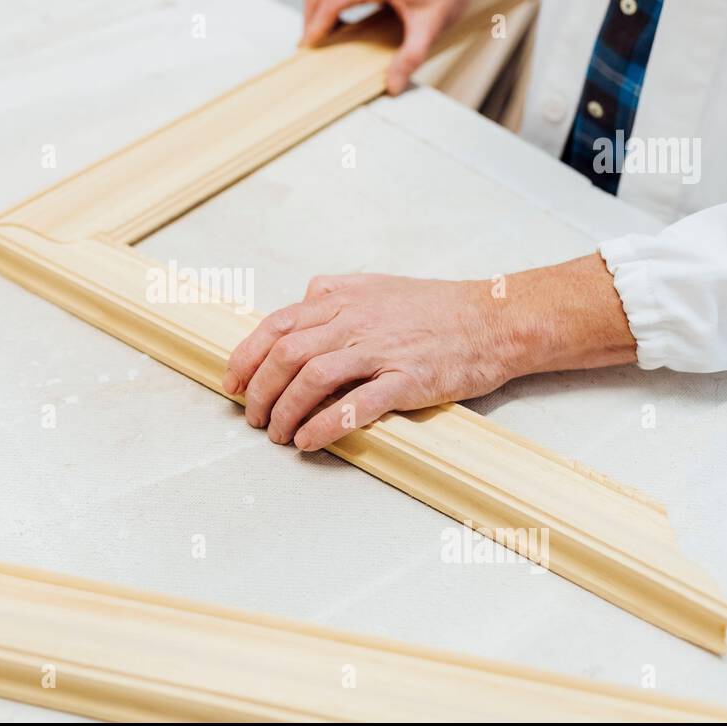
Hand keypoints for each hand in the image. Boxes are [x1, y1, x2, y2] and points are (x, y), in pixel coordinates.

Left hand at [222, 255, 636, 451]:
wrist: (494, 319)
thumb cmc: (436, 306)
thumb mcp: (378, 284)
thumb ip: (336, 291)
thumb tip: (304, 298)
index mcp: (342, 299)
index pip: (276, 325)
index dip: (246, 357)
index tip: (232, 383)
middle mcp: (355, 321)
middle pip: (286, 355)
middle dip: (259, 391)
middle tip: (252, 417)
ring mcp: (380, 351)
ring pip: (312, 380)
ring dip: (285, 412)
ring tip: (277, 434)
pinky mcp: (406, 380)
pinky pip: (354, 406)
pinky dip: (324, 426)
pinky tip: (309, 441)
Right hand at [301, 0, 546, 94]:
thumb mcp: (430, 28)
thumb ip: (411, 58)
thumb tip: (392, 85)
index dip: (317, 24)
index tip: (309, 47)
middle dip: (310, 23)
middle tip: (312, 52)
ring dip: (316, 16)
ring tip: (321, 45)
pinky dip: (327, 10)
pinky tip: (337, 31)